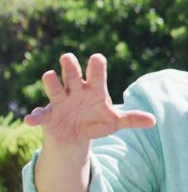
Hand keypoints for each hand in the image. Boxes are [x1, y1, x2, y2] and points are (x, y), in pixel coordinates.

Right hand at [25, 53, 155, 146]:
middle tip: (68, 57)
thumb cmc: (98, 121)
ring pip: (55, 89)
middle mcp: (75, 90)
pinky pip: (41, 114)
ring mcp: (60, 101)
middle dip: (71, 67)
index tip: (97, 58)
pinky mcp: (48, 115)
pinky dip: (36, 116)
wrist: (77, 134)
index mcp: (94, 90)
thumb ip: (132, 119)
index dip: (97, 67)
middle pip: (73, 76)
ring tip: (48, 75)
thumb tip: (153, 121)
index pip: (97, 75)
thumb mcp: (115, 121)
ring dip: (52, 83)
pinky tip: (31, 119)